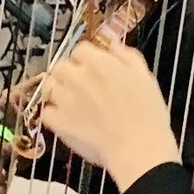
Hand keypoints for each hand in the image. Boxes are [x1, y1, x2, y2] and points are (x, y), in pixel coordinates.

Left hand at [38, 37, 181, 190]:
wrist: (138, 148)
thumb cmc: (148, 114)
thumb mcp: (145, 78)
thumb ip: (127, 57)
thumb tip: (112, 44)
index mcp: (99, 62)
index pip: (80, 49)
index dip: (85, 59)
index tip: (92, 70)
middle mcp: (77, 76)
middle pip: (60, 66)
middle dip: (68, 74)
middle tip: (81, 89)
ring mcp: (64, 99)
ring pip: (49, 87)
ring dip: (57, 91)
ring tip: (71, 104)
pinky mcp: (57, 122)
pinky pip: (45, 112)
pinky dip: (52, 114)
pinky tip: (65, 120)